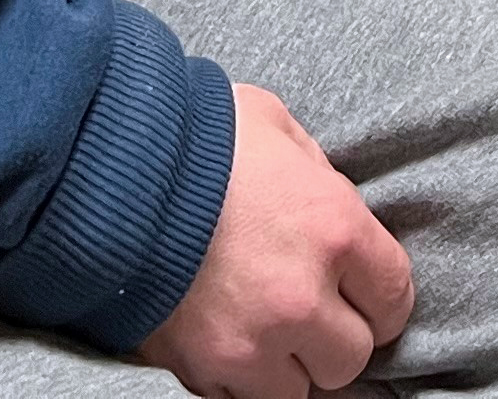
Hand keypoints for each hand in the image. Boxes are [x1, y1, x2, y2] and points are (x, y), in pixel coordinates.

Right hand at [137, 82, 411, 395]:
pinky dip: (240, 378)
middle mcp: (302, 298)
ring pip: (300, 391)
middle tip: (312, 308)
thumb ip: (316, 173)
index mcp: (335, 229)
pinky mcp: (200, 369)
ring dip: (289, 364)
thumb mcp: (276, 126)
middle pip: (352, 356)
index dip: (380, 295)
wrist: (102, 173)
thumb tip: (329, 200)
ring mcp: (249, 343)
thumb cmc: (194, 136)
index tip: (364, 290)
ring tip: (267, 329)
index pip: (395, 296)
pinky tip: (228, 338)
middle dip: (337, 334)